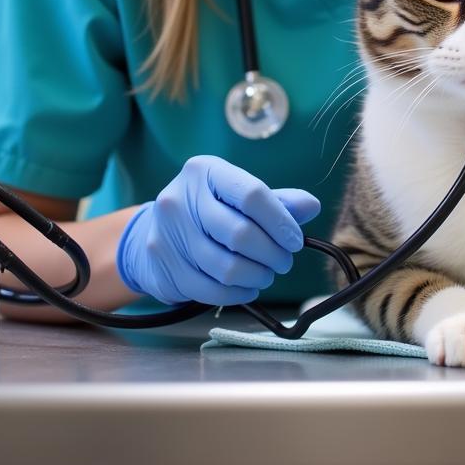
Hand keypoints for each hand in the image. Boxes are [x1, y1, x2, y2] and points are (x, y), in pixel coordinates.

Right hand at [116, 155, 320, 304]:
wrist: (153, 230)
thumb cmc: (208, 208)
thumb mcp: (238, 193)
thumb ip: (277, 200)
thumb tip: (311, 207)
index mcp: (205, 171)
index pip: (252, 195)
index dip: (280, 221)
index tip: (295, 240)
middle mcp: (181, 198)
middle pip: (240, 233)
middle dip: (272, 253)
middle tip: (284, 261)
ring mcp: (168, 234)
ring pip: (226, 267)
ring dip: (257, 276)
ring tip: (267, 274)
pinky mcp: (163, 266)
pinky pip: (210, 289)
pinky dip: (237, 293)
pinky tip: (248, 287)